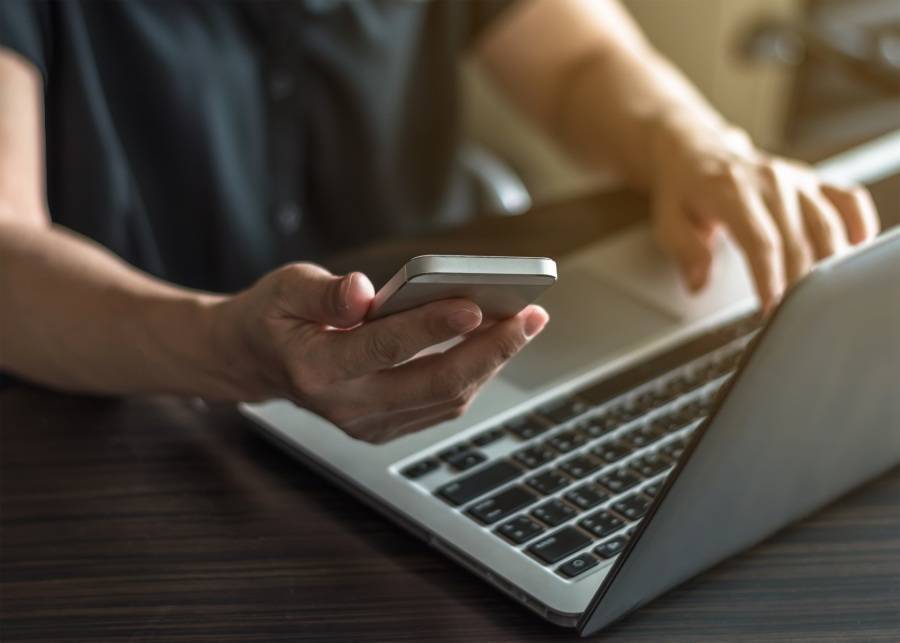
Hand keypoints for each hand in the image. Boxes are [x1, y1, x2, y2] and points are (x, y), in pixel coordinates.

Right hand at [215, 263, 548, 442]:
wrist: (255, 362)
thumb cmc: (274, 317)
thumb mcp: (285, 288)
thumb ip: (324, 293)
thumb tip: (364, 291)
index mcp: (316, 368)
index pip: (384, 347)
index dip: (431, 326)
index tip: (476, 304)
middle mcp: (345, 406)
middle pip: (433, 384)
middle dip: (489, 350)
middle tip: (529, 316)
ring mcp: (367, 424)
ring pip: (446, 400)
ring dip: (490, 363)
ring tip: (524, 324)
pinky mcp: (384, 428)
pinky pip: (441, 407)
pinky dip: (474, 376)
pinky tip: (494, 344)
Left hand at [649, 119, 879, 311]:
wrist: (696, 151)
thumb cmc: (683, 190)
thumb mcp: (667, 221)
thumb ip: (685, 251)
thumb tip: (698, 282)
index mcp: (730, 190)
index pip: (760, 241)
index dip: (769, 278)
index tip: (771, 308)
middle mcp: (768, 181)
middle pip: (795, 239)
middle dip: (796, 283)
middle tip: (791, 315)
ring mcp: (794, 179)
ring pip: (825, 224)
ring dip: (827, 263)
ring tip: (821, 298)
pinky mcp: (811, 180)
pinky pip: (846, 199)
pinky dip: (858, 223)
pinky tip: (856, 247)